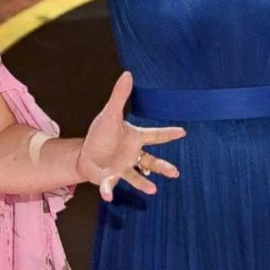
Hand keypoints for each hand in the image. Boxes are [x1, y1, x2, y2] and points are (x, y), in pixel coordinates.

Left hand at [77, 72, 185, 201]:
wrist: (85, 155)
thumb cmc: (101, 135)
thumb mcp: (109, 114)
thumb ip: (119, 96)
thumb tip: (128, 74)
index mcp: (135, 139)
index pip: (155, 135)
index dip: (168, 133)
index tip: (183, 131)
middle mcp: (133, 155)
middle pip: (151, 162)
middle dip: (163, 167)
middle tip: (175, 172)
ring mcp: (122, 168)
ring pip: (136, 176)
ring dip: (143, 184)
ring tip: (153, 190)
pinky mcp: (109, 178)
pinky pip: (110, 184)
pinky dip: (109, 190)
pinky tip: (108, 196)